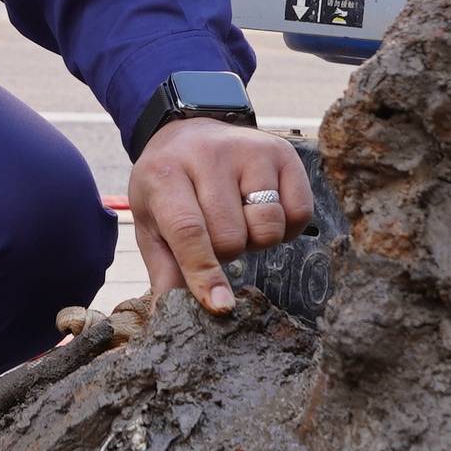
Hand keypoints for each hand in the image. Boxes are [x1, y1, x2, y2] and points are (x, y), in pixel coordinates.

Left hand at [128, 116, 315, 314]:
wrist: (187, 132)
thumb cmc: (168, 185)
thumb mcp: (151, 223)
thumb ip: (165, 271)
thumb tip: (169, 318)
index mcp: (166, 174)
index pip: (190, 231)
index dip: (205, 273)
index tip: (220, 306)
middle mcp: (210, 155)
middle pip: (233, 236)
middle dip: (227, 251)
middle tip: (215, 232)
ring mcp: (250, 150)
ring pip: (268, 226)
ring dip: (256, 239)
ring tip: (239, 219)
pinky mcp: (284, 152)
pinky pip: (299, 213)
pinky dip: (285, 226)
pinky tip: (263, 211)